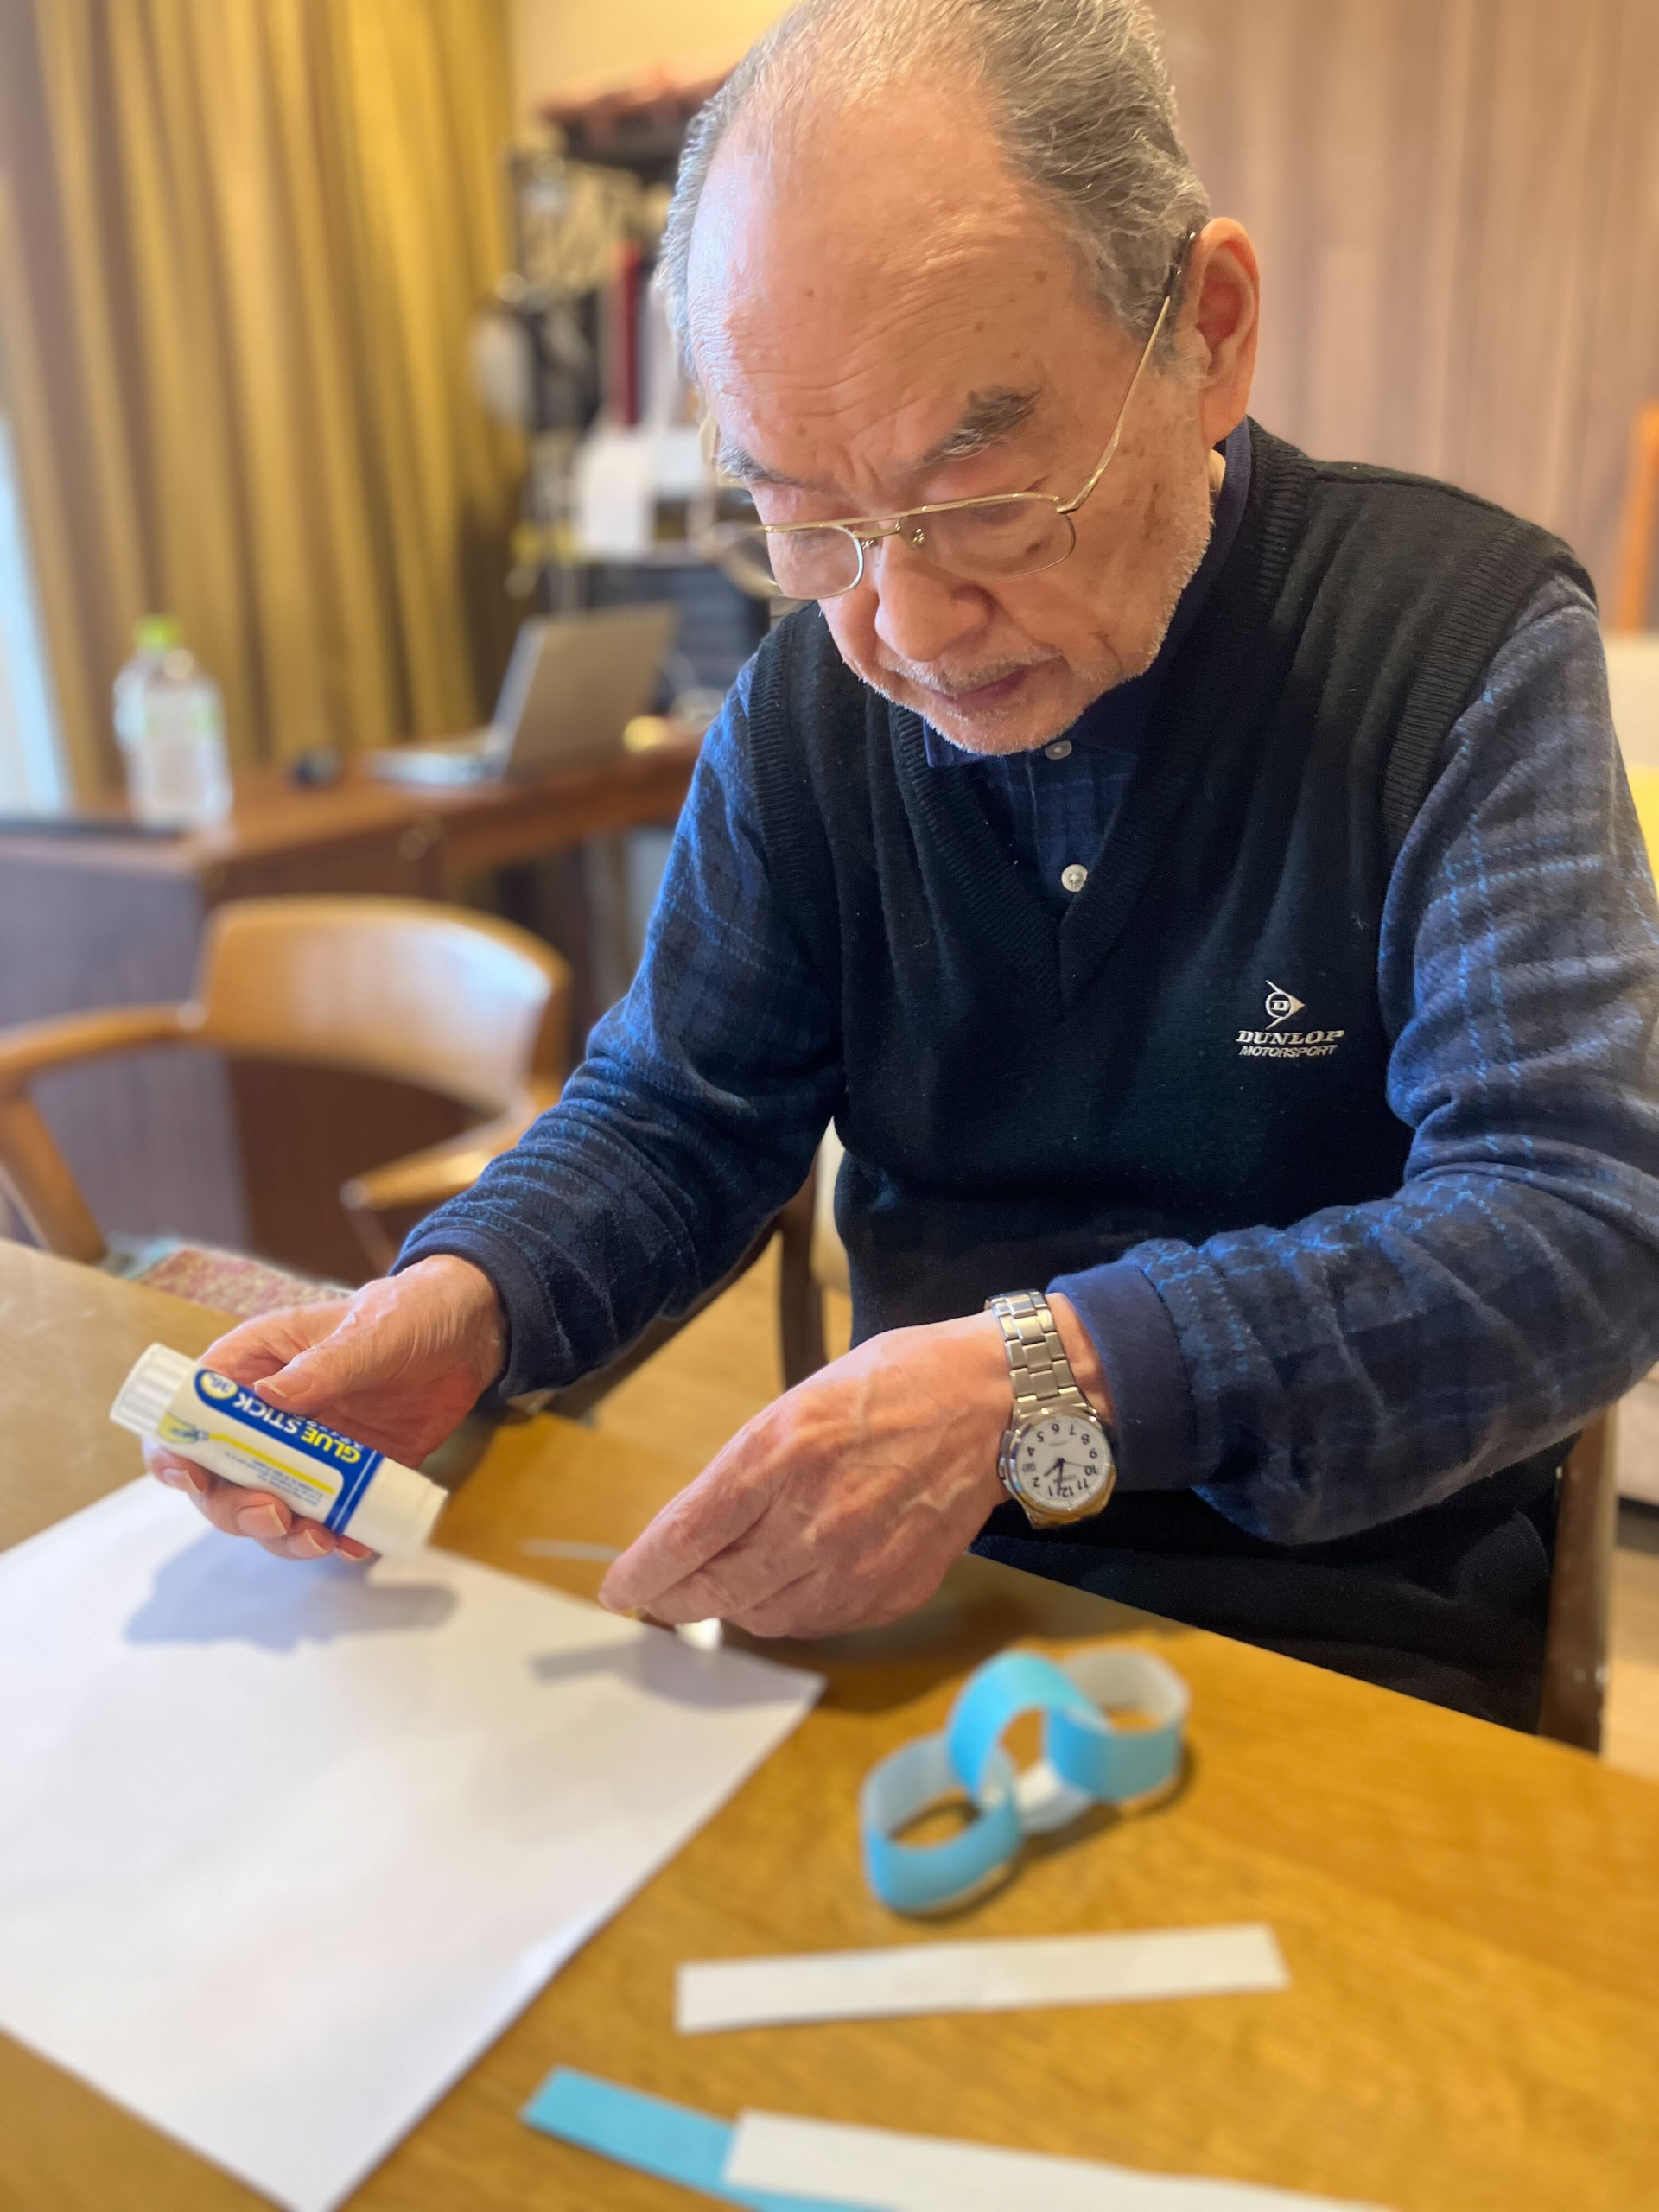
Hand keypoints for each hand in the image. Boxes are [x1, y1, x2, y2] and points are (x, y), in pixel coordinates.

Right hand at [144, 1256, 506, 1561]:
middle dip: (236, 1507)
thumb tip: (266, 1400)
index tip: (189, 1478)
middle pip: (221, 1478)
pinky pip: (327, 1518)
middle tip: (275, 1514)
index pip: (189, 1413)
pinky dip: (335, 1539)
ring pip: (269, 1508)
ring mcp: (307, 1452)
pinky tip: (355, 1545)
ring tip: (320, 1539)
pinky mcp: (348, 1476)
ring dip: (283, 1534)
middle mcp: (269, 1417)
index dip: (176, 1450)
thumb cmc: (409, 1311)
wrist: (471, 1332)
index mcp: (253, 1367)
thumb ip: (322, 1367)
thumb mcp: (367, 1331)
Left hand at [597, 1298, 1109, 1639]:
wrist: (996, 1405)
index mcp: (778, 1455)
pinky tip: (789, 1584)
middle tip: (658, 1597)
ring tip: (723, 1587)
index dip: (642, 1573)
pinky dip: (792, 1611)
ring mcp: (857, 1563)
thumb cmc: (895, 1384)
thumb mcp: (798, 1402)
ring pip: (764, 1616)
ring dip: (732, 1606)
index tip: (619, 1588)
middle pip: (716, 1590)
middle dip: (676, 1598)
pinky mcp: (892, 1590)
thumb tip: (700, 1526)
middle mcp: (812, 1519)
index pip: (684, 1538)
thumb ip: (746, 1467)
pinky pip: (820, 1620)